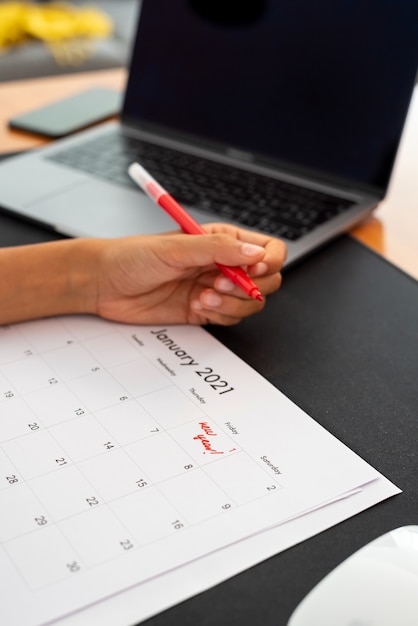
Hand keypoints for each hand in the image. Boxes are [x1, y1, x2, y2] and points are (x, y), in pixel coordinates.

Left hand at [94, 224, 286, 325]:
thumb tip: (256, 254)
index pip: (268, 250)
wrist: (105, 284)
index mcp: (223, 240)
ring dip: (231, 304)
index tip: (253, 271)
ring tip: (203, 296)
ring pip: (250, 304)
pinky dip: (219, 315)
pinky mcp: (204, 310)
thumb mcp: (177, 247)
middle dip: (249, 287)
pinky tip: (197, 305)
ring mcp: (215, 288)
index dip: (269, 262)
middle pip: (267, 280)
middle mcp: (223, 264)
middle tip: (219, 283)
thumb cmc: (133, 256)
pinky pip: (230, 318)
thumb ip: (219, 249)